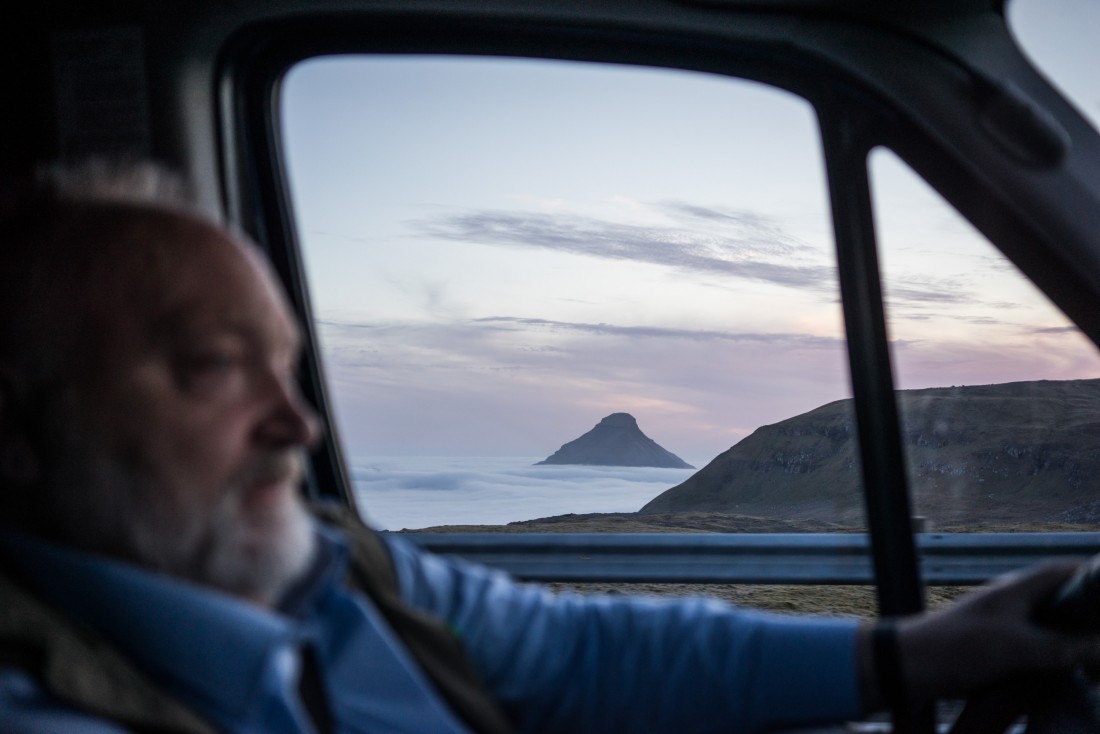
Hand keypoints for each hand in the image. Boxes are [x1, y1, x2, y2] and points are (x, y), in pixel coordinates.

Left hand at [860, 560, 1099, 709]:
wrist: (907, 669)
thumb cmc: (954, 648)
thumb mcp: (1012, 647)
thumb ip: (1060, 647)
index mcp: (1016, 591)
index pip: (1062, 572)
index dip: (1091, 575)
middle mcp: (1014, 605)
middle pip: (1063, 603)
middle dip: (1089, 617)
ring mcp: (1007, 630)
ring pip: (1053, 631)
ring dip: (1075, 643)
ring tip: (1096, 662)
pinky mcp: (1000, 654)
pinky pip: (1038, 654)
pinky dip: (1057, 662)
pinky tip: (1072, 677)